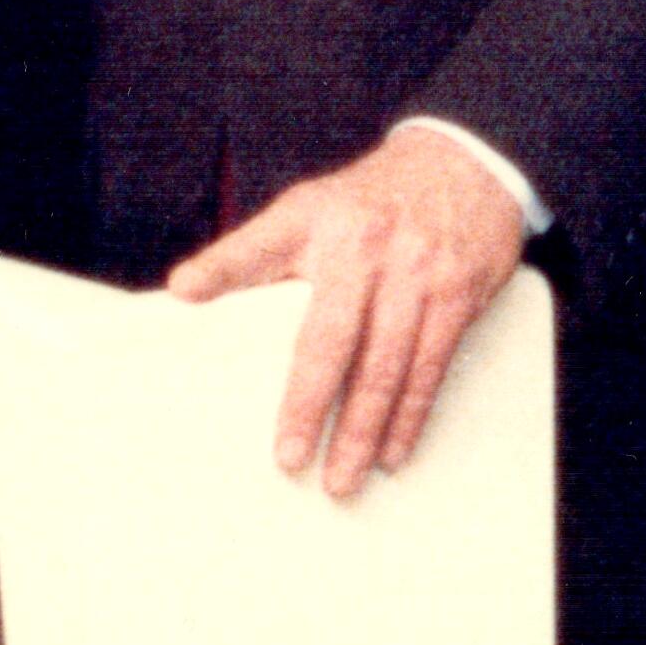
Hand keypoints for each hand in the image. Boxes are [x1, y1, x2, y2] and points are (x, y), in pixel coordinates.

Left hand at [168, 128, 524, 497]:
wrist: (462, 165)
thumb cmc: (368, 201)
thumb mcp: (307, 208)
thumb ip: (252, 251)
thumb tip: (182, 290)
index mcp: (316, 221)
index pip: (258, 247)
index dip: (221, 269)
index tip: (184, 293)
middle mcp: (366, 247)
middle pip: (332, 340)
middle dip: (309, 406)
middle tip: (290, 460)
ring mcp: (416, 273)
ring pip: (386, 367)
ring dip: (363, 431)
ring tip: (342, 478)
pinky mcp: (456, 295)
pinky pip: (430, 367)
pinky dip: (409, 417)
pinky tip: (393, 452)